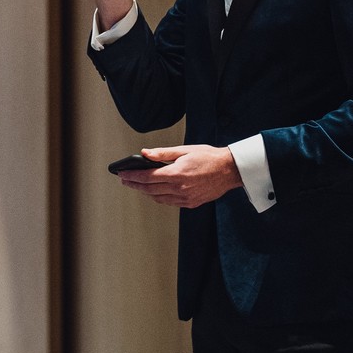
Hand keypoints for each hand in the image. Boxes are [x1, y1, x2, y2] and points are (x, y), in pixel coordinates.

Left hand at [118, 144, 241, 208]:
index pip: (147, 177)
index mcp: (177, 174)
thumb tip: (144, 153)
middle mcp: (180, 188)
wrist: (230, 170)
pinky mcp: (191, 203)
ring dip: (145, 192)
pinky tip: (154, 192)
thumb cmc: (209, 157)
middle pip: (149, 189)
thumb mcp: (184, 150)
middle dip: (134, 184)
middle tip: (124, 180)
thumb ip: (162, 153)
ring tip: (136, 185)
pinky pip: (169, 202)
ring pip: (158, 198)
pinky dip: (159, 198)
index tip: (122, 173)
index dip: (132, 176)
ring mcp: (185, 197)